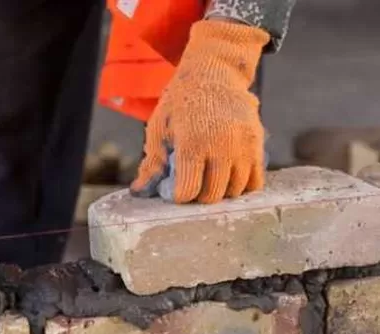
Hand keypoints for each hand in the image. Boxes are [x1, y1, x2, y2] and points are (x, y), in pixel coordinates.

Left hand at [131, 20, 269, 203]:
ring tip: (207, 179)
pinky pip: (255, 181)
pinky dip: (241, 186)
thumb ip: (151, 163)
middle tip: (190, 184)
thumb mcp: (159, 129)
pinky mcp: (257, 143)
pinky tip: (227, 177)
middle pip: (212, 195)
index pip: (187, 190)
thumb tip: (138, 191)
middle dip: (198, 196)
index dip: (177, 196)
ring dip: (219, 192)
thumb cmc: (180, 104)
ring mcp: (243, 145)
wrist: (213, 75)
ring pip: (234, 191)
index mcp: (192, 143)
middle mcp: (221, 146)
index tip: (173, 188)